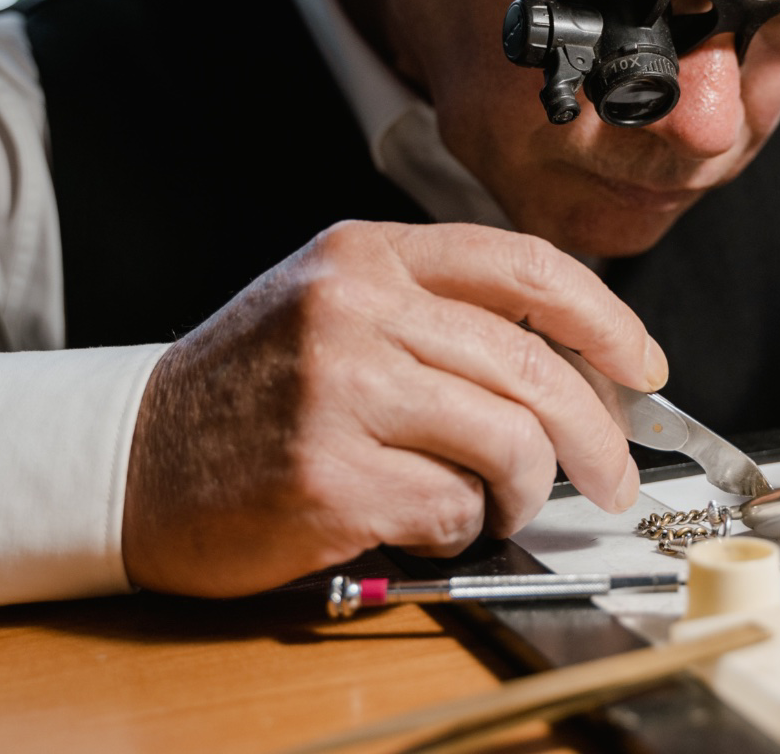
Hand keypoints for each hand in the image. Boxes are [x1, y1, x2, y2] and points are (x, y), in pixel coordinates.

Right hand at [121, 221, 665, 595]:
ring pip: (507, 441)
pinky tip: (428, 520)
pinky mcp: (327, 479)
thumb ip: (447, 314)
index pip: (525, 268)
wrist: (135, 453)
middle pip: (533, 366)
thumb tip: (577, 364)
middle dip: (596, 431)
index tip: (644, 364)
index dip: (605, 318)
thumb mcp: (342, 305)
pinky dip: (462, 525)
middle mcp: (357, 309)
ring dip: (526, 488)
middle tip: (613, 474)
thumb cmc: (256, 383)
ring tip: (504, 503)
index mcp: (371, 255)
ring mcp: (340, 391)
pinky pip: (452, 508)